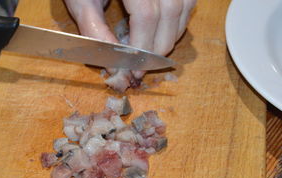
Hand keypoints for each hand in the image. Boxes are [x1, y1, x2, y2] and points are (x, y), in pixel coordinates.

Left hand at [64, 0, 195, 78]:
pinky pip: (187, 1)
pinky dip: (178, 21)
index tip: (133, 67)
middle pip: (171, 11)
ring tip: (152, 51)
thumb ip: (94, 28)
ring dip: (171, 35)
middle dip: (158, 46)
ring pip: (184, 6)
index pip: (146, 15)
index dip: (142, 45)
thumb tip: (113, 63)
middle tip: (143, 66)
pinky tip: (162, 32)